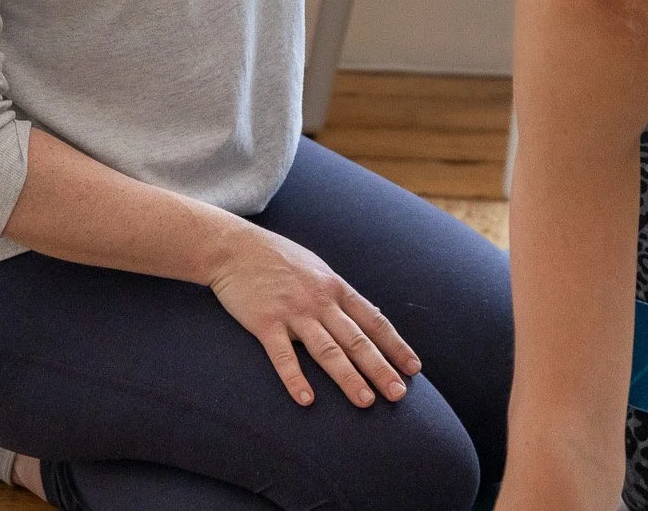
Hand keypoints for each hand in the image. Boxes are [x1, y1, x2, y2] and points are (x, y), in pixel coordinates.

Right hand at [208, 222, 422, 407]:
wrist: (233, 247)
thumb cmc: (276, 258)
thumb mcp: (315, 268)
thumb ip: (336, 294)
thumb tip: (361, 316)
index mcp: (335, 287)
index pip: (374, 321)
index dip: (395, 346)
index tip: (413, 369)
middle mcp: (319, 300)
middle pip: (356, 339)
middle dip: (380, 368)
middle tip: (398, 394)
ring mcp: (293, 311)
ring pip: (327, 350)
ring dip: (348, 377)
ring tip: (366, 401)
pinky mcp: (264, 322)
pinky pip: (283, 355)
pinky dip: (295, 378)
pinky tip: (307, 400)